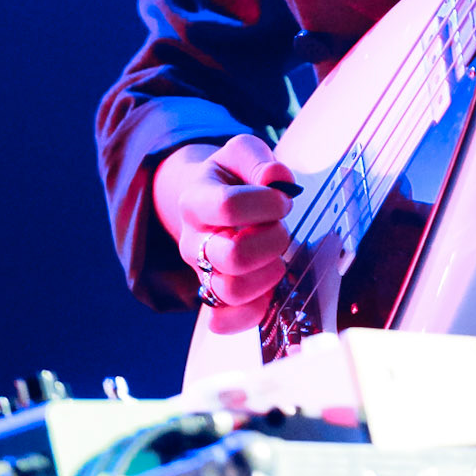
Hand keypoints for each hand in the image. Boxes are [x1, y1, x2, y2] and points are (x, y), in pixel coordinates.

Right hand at [152, 134, 296, 329]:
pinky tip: (269, 288)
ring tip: (277, 256)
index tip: (283, 199)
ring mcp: (201, 274)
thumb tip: (276, 180)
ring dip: (268, 274)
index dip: (266, 203)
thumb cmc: (232, 178)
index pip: (228, 206)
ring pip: (230, 291)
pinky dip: (252, 311)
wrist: (209, 201)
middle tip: (281, 229)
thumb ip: (259, 160)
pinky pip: (224, 322)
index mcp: (195, 201)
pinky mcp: (214, 300)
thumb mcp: (242, 153)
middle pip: (232, 256)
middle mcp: (193, 242)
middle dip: (272, 241)